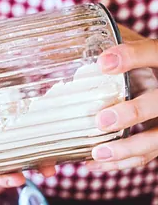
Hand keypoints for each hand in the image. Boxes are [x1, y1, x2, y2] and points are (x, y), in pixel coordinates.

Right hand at [0, 14, 55, 187]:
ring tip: (44, 171)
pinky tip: (56, 162)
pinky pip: (37, 147)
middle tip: (15, 178)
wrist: (6, 58)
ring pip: (18, 158)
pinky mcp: (33, 125)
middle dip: (5, 174)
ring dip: (31, 168)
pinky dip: (45, 156)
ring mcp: (12, 131)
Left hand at [87, 37, 157, 171]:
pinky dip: (120, 162)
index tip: (103, 63)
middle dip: (133, 113)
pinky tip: (94, 162)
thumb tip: (56, 42)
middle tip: (101, 120)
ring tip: (97, 153)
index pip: (154, 53)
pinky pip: (145, 156)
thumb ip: (105, 43)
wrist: (157, 79)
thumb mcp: (128, 47)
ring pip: (157, 138)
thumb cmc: (137, 62)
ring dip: (127, 149)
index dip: (133, 57)